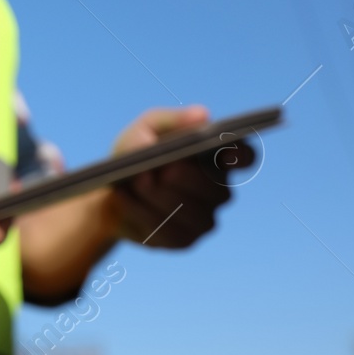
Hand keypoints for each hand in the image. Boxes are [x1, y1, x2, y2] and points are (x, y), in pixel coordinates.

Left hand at [106, 105, 251, 248]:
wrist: (108, 187)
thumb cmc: (136, 152)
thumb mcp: (146, 128)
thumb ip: (171, 120)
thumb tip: (202, 115)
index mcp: (216, 158)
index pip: (245, 157)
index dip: (241, 156)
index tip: (224, 152)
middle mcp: (217, 191)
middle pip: (216, 190)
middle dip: (189, 179)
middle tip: (165, 169)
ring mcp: (203, 219)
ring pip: (193, 214)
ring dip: (162, 197)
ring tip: (138, 181)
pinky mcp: (183, 239)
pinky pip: (169, 231)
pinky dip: (143, 212)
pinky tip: (124, 197)